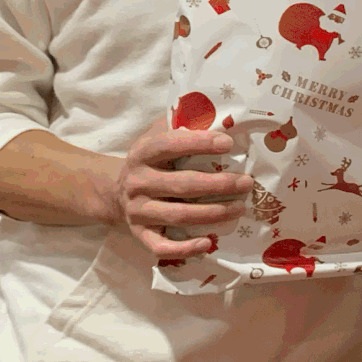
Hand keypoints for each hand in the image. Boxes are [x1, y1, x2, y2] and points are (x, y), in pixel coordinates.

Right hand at [102, 114, 252, 261]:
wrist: (114, 193)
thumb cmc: (151, 161)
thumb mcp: (156, 136)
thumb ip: (181, 124)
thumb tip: (220, 113)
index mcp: (142, 153)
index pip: (169, 145)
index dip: (198, 143)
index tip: (228, 143)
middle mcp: (137, 182)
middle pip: (181, 184)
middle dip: (219, 184)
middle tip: (247, 182)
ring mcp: (138, 210)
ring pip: (178, 215)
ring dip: (213, 214)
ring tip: (240, 208)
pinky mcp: (140, 234)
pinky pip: (161, 247)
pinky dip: (185, 248)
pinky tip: (208, 242)